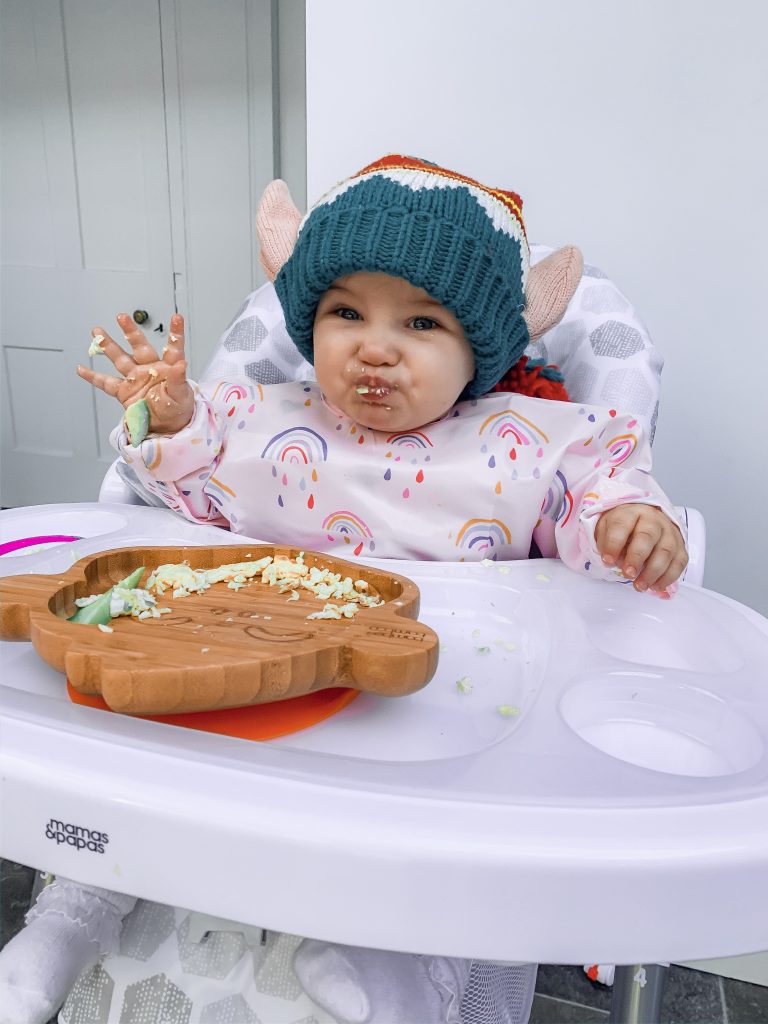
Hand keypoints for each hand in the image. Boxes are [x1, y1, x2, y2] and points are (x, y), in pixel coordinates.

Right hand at [76, 313, 193, 434]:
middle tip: (121, 317)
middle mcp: (150, 368)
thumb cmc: (178, 408)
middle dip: (130, 331)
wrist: (167, 426)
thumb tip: (182, 363)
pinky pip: (106, 383)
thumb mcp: (182, 395)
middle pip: (139, 346)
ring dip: (108, 345)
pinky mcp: (124, 391)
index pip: (173, 348)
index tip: (176, 317)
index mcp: (168, 367)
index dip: (176, 333)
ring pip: (120, 358)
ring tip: (97, 331)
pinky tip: (81, 369)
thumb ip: (179, 379)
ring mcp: (135, 377)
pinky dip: (93, 377)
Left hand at [594, 503, 687, 593]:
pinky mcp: (681, 546)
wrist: (644, 520)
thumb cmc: (623, 528)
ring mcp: (669, 532)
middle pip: (647, 536)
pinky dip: (668, 577)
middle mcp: (653, 520)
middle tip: (628, 574)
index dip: (613, 543)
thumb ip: (606, 543)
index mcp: (631, 512)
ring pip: (666, 551)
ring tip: (639, 586)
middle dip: (637, 558)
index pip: (622, 525)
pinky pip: (679, 562)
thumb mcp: (606, 529)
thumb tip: (612, 561)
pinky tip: (655, 586)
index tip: (607, 561)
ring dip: (652, 572)